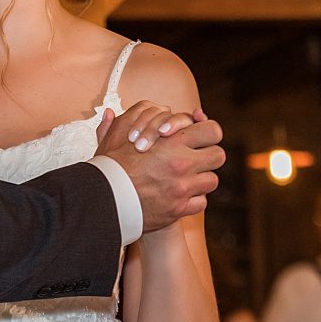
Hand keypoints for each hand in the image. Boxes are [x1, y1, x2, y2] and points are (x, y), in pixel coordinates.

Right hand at [96, 102, 222, 232]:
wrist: (102, 201)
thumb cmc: (108, 168)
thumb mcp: (112, 139)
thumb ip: (119, 123)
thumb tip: (110, 112)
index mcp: (171, 142)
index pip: (212, 130)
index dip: (208, 132)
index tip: (200, 136)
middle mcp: (182, 164)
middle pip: (218, 155)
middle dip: (209, 155)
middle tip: (197, 157)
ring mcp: (182, 188)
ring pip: (211, 180)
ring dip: (201, 178)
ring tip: (187, 178)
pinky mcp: (179, 209)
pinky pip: (201, 202)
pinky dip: (193, 199)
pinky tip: (180, 196)